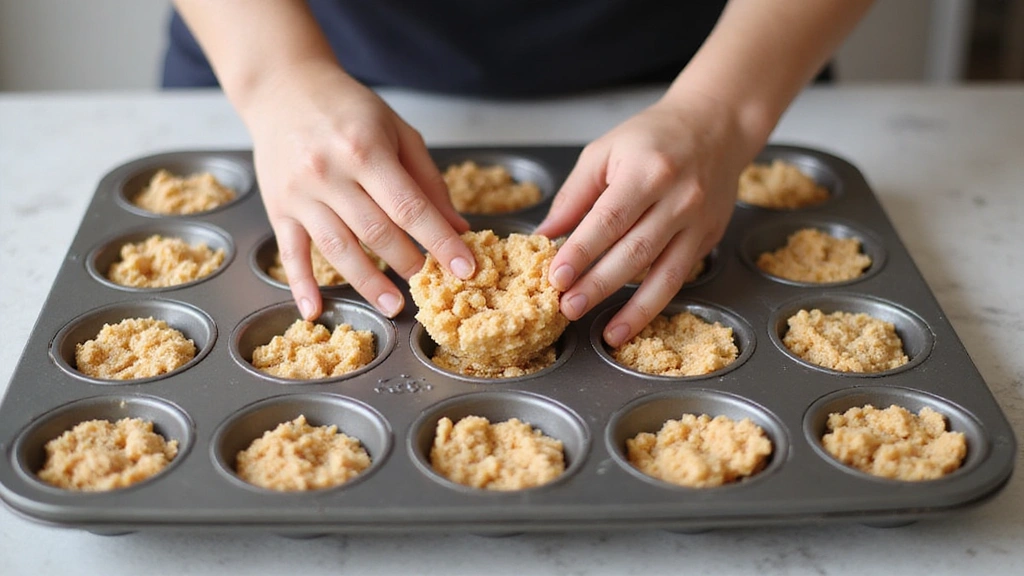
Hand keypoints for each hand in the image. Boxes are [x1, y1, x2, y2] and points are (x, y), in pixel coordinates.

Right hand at [242, 61, 475, 319]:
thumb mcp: (397, 131)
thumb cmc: (347, 109)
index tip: (464, 268)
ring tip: (394, 306)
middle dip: (409, 264)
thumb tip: (458, 227)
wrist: (283, 88)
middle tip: (433, 286)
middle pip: (376, 231)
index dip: (440, 241)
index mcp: (365, 149)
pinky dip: (301, 285)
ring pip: (337, 248)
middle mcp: (329, 172)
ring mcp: (300, 193)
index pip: (410, 207)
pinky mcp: (277, 208)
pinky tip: (315, 309)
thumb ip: (428, 180)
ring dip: (367, 283)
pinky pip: (290, 253)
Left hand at [534, 91, 756, 347]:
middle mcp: (678, 197)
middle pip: (634, 251)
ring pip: (663, 273)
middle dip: (599, 284)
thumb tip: (546, 234)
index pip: (609, 219)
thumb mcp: (605, 151)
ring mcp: (698, 221)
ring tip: (605, 333)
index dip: (582, 251)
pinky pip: (679, 277)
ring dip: (632, 308)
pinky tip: (631, 320)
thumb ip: (575, 195)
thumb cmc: (654, 137)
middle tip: (568, 307)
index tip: (556, 276)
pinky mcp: (709, 237)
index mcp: (647, 170)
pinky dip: (654, 303)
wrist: (716, 125)